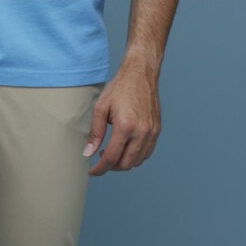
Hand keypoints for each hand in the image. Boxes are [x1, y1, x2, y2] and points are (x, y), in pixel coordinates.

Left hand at [83, 62, 161, 176]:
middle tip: (101, 159)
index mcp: (126, 126)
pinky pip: (147, 152)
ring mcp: (152, 132)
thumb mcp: (101, 108)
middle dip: (111, 167)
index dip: (100, 168)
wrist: (140, 73)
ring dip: (124, 162)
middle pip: (126, 164)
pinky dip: (135, 156)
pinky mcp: (157, 130)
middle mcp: (142, 132)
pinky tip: (126, 147)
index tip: (92, 172)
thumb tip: (89, 152)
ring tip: (113, 152)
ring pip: (138, 161)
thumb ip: (95, 132)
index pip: (112, 158)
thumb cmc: (120, 88)